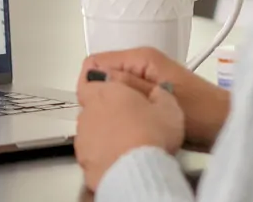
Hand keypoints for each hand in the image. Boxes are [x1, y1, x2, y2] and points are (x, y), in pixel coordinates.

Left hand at [74, 73, 183, 190]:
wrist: (136, 171)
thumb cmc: (152, 134)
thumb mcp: (170, 109)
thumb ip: (161, 96)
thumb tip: (157, 93)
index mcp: (107, 91)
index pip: (93, 80)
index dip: (106, 88)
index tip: (120, 96)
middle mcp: (89, 110)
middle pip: (93, 106)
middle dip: (107, 112)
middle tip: (129, 122)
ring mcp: (83, 136)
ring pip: (90, 130)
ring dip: (103, 134)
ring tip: (125, 146)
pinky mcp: (82, 159)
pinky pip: (91, 153)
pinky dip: (102, 155)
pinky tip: (118, 161)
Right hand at [79, 47, 229, 147]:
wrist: (225, 126)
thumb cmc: (200, 113)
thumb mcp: (157, 98)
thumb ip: (125, 86)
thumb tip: (94, 78)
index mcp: (141, 58)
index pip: (94, 62)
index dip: (90, 84)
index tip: (97, 106)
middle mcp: (141, 64)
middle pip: (102, 76)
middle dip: (100, 97)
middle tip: (112, 119)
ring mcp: (146, 79)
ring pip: (113, 90)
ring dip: (113, 106)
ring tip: (124, 124)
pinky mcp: (150, 95)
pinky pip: (125, 100)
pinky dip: (124, 112)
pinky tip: (133, 126)